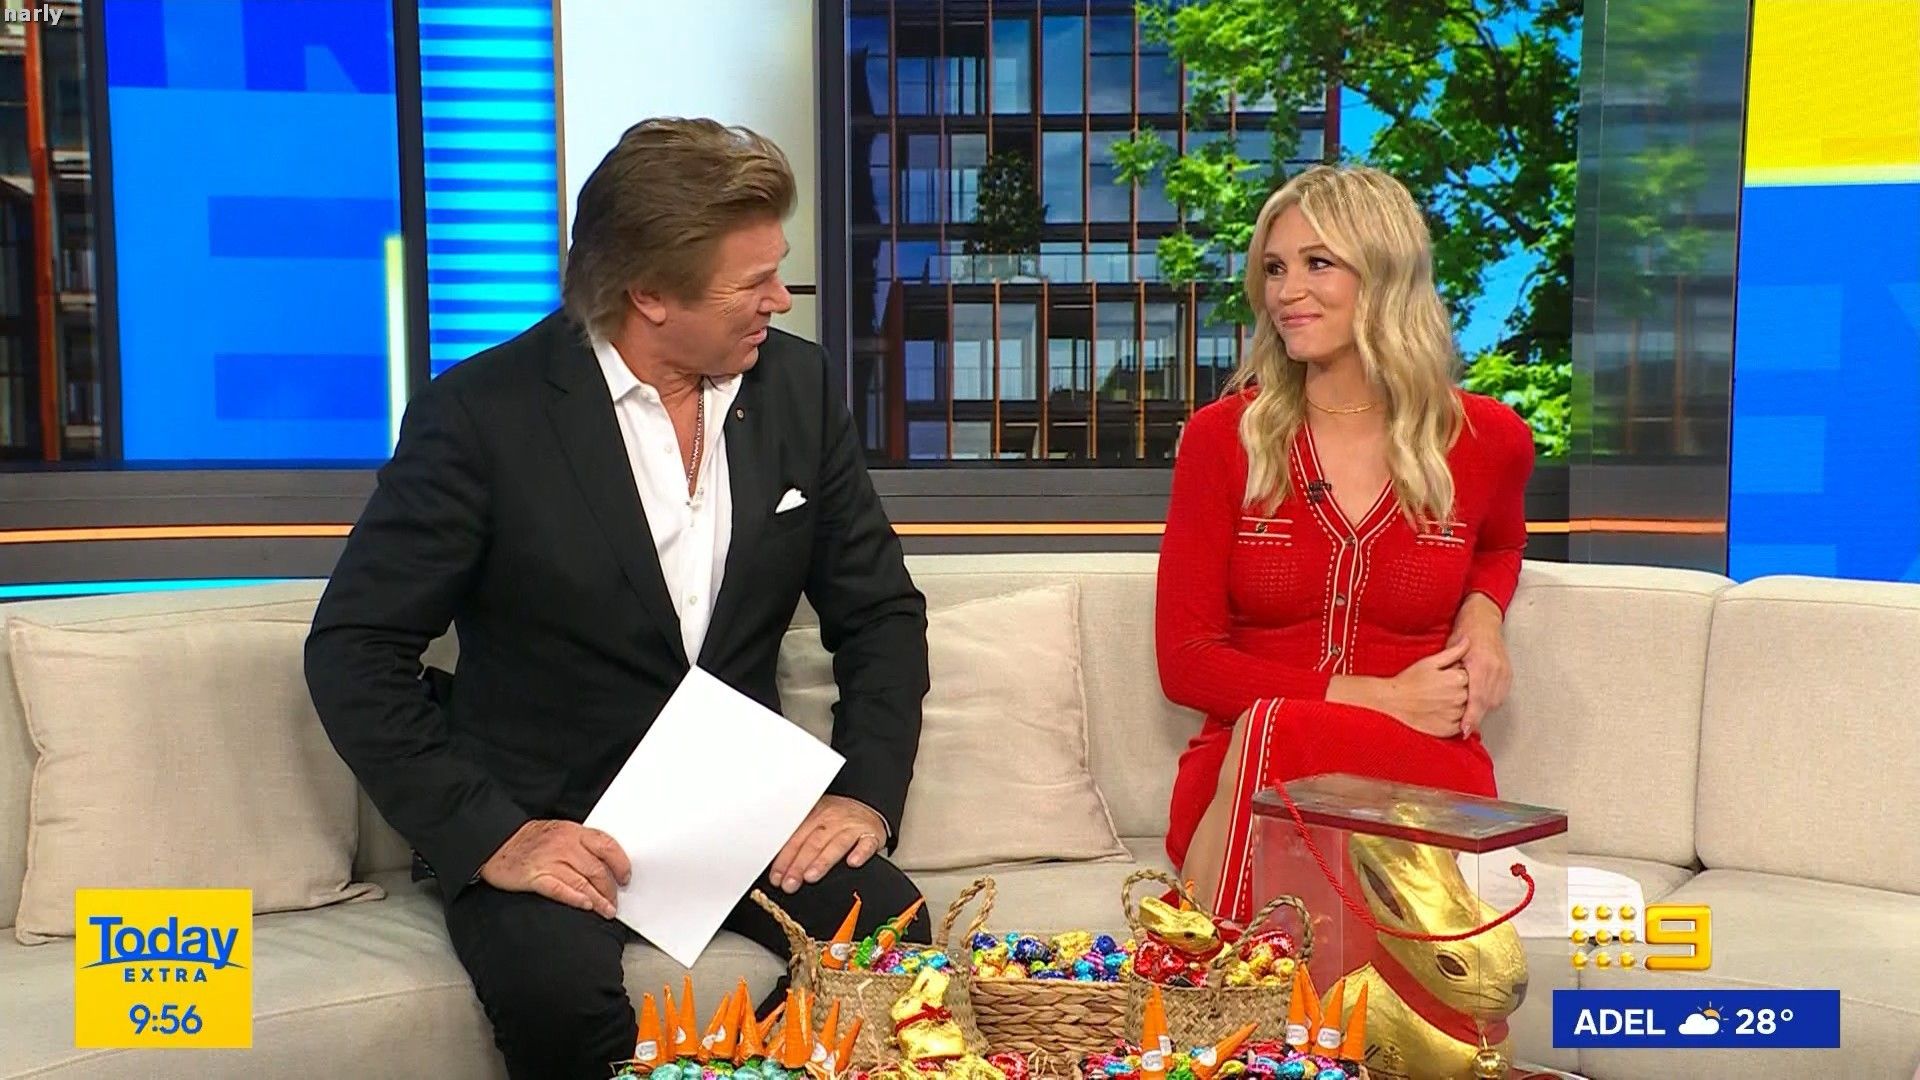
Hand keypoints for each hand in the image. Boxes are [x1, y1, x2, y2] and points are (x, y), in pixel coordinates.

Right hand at [479, 819, 631, 917]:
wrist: (496, 842)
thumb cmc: (529, 840)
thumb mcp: (559, 832)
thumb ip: (581, 845)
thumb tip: (604, 864)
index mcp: (573, 832)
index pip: (607, 846)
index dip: (620, 864)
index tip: (625, 877)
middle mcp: (565, 845)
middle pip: (597, 869)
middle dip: (610, 888)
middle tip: (615, 902)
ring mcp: (549, 860)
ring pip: (583, 881)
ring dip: (599, 899)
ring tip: (607, 911)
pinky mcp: (534, 876)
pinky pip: (560, 889)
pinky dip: (575, 898)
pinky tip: (586, 906)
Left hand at [769, 795, 886, 893]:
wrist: (867, 806)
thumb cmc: (837, 820)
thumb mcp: (815, 822)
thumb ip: (799, 842)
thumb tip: (779, 868)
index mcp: (814, 817)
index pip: (796, 839)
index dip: (784, 859)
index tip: (777, 877)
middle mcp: (832, 820)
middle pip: (813, 843)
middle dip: (799, 864)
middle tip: (790, 883)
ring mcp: (852, 827)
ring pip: (836, 844)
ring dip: (823, 861)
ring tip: (811, 876)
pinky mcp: (871, 835)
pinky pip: (866, 843)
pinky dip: (860, 853)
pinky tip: (853, 862)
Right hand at [1379, 639, 1470, 737]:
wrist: (1393, 699)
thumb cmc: (1410, 679)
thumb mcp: (1431, 662)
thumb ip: (1453, 652)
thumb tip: (1468, 641)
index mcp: (1457, 680)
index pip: (1470, 676)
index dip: (1458, 676)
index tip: (1445, 677)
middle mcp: (1459, 698)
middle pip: (1470, 693)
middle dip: (1460, 691)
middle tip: (1440, 690)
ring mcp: (1454, 715)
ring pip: (1466, 709)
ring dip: (1458, 706)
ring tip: (1438, 700)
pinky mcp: (1448, 729)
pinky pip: (1459, 724)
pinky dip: (1454, 720)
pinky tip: (1440, 712)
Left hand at [1449, 594, 1512, 736]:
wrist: (1483, 619)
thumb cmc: (1464, 632)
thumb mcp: (1451, 651)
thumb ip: (1449, 672)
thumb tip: (1442, 695)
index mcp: (1480, 665)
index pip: (1476, 699)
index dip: (1471, 717)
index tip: (1464, 730)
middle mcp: (1495, 670)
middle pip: (1487, 703)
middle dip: (1475, 717)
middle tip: (1463, 727)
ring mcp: (1504, 671)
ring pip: (1495, 701)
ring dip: (1483, 710)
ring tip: (1469, 715)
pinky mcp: (1508, 673)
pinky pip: (1501, 694)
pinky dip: (1491, 700)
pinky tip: (1480, 702)